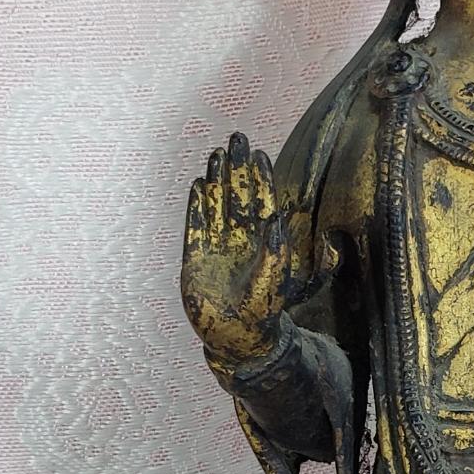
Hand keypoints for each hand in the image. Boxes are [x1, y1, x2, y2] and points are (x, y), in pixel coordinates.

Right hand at [181, 132, 288, 365]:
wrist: (234, 336)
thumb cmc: (261, 310)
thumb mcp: (275, 281)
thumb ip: (277, 253)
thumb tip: (278, 219)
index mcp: (262, 240)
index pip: (261, 200)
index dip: (260, 177)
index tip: (259, 153)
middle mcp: (240, 238)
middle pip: (238, 194)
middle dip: (237, 167)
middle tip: (237, 138)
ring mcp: (217, 245)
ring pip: (216, 204)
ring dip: (216, 180)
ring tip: (216, 154)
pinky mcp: (195, 258)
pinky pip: (195, 226)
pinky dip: (196, 206)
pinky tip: (197, 186)